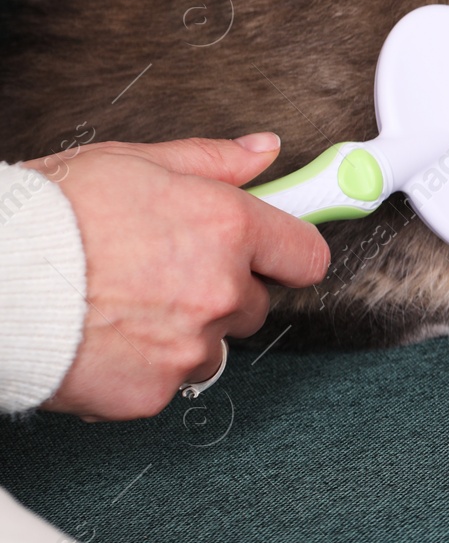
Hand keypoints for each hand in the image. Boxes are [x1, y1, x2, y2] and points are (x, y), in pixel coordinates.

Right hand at [27, 135, 330, 421]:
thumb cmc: (50, 217)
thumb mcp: (133, 163)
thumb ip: (211, 162)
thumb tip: (261, 152)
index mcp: (226, 229)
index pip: (305, 255)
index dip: (287, 253)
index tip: (277, 253)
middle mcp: (220, 290)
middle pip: (253, 303)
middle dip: (221, 291)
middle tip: (164, 273)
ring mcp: (190, 345)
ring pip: (212, 347)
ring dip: (184, 334)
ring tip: (125, 306)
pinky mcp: (156, 390)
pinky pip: (168, 381)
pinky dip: (144, 367)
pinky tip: (107, 337)